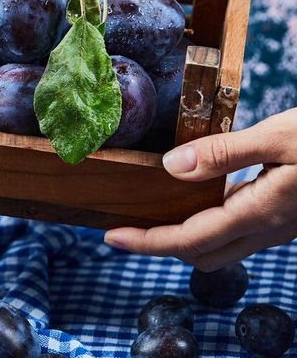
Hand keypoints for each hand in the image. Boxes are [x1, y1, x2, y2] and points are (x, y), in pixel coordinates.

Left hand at [104, 108, 296, 271]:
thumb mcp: (278, 136)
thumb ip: (224, 153)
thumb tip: (171, 166)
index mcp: (259, 213)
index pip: (189, 240)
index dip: (146, 242)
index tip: (112, 237)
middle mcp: (268, 229)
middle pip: (201, 253)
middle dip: (159, 244)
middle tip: (124, 225)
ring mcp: (279, 227)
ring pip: (220, 247)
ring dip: (183, 235)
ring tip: (150, 212)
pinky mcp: (285, 217)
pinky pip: (236, 231)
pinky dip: (208, 223)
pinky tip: (197, 197)